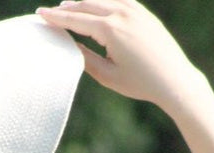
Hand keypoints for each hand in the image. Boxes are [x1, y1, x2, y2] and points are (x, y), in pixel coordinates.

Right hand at [37, 0, 202, 114]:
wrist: (174, 78)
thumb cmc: (140, 83)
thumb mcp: (107, 75)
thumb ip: (85, 58)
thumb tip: (70, 45)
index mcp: (110, 29)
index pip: (76, 19)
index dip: (55, 17)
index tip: (40, 14)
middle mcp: (122, 13)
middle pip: (85, 4)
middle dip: (66, 8)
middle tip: (49, 12)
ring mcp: (134, 9)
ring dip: (81, 2)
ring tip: (67, 7)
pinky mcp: (142, 11)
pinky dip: (100, 1)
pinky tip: (92, 5)